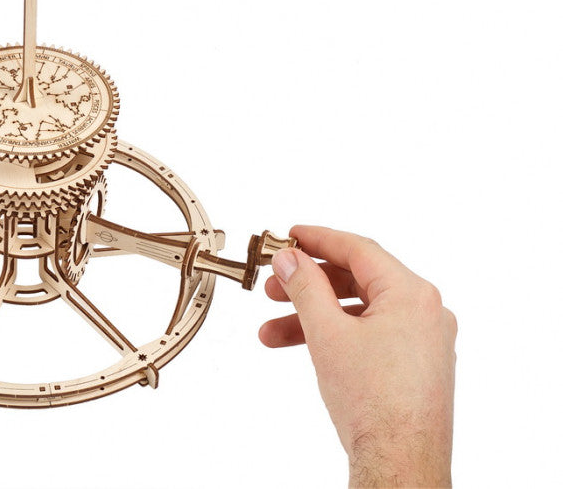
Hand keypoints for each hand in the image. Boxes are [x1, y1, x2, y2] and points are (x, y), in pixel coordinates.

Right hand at [260, 225, 456, 486]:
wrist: (399, 460)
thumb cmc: (375, 402)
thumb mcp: (327, 332)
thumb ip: (305, 287)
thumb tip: (292, 259)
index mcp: (412, 294)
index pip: (359, 250)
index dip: (318, 240)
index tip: (291, 236)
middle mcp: (426, 312)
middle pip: (358, 281)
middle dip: (309, 284)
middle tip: (274, 283)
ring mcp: (424, 341)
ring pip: (360, 313)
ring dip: (314, 316)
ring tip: (272, 329)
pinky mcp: (416, 366)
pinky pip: (371, 336)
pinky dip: (336, 336)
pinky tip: (305, 347)